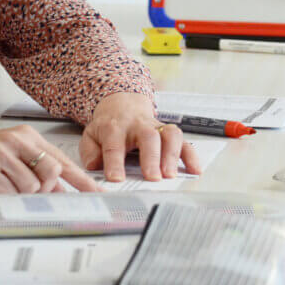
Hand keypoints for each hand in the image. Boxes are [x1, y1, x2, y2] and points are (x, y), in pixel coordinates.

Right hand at [0, 124, 98, 192]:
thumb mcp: (9, 157)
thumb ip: (35, 171)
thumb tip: (61, 193)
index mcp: (26, 136)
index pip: (62, 160)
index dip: (82, 180)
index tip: (99, 194)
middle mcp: (16, 141)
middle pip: (51, 174)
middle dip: (44, 190)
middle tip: (24, 189)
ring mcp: (2, 153)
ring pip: (32, 187)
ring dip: (20, 195)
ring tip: (1, 185)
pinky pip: (11, 193)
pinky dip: (5, 197)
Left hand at [79, 92, 200, 181]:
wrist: (122, 105)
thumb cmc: (108, 127)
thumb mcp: (91, 136)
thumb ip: (90, 152)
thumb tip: (95, 166)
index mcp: (114, 127)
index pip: (114, 144)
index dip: (114, 162)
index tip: (116, 179)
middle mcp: (138, 125)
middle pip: (147, 137)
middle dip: (151, 158)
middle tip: (152, 178)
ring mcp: (157, 127)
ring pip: (169, 135)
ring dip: (172, 155)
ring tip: (171, 175)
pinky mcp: (170, 133)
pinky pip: (184, 141)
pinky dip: (191, 156)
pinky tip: (194, 171)